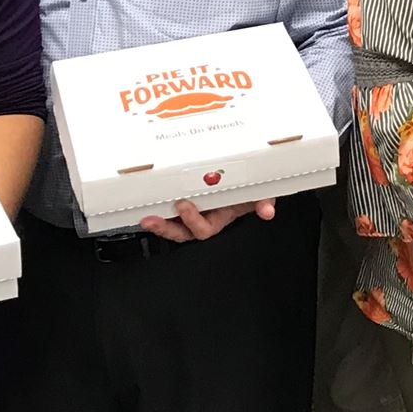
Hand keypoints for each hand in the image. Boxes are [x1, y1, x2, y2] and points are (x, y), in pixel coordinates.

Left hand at [142, 198, 272, 242]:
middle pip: (181, 232)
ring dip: (157, 222)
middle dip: (165, 228)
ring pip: (172, 223)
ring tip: (145, 218)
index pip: (203, 228)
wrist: (247, 180)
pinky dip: (158, 206)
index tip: (185, 205)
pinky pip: (168, 208)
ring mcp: (192, 208)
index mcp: (219, 218)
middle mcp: (203, 216)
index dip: (192, 220)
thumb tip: (267, 211)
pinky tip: (147, 203)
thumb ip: (264, 202)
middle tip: (152, 219)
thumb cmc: (251, 190)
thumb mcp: (261, 194)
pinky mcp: (184, 196)